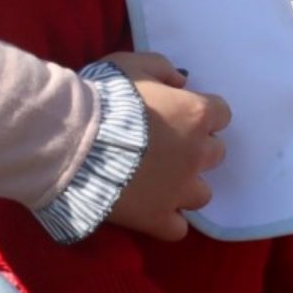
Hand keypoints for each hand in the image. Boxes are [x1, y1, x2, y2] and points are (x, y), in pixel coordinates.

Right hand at [101, 51, 229, 242]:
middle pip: (215, 154)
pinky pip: (178, 228)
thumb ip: (163, 69)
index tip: (180, 115)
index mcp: (195, 115)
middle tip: (165, 146)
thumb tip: (181, 83)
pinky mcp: (158, 217)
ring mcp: (180, 190)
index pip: (221, 114)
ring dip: (186, 186)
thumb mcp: (132, 64)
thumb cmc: (103, 95)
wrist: (72, 137)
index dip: (200, 114)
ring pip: (202, 193)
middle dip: (196, 149)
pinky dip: (168, 220)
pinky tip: (152, 210)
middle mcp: (197, 154)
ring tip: (159, 181)